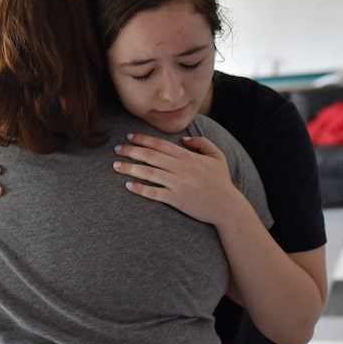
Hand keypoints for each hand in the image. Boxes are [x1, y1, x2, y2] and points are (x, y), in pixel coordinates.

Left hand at [112, 133, 236, 224]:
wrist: (227, 206)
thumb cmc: (222, 181)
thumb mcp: (217, 156)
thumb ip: (201, 142)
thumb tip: (183, 139)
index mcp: (188, 157)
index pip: (160, 145)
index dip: (143, 139)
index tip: (129, 137)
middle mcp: (180, 168)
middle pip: (150, 156)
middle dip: (131, 151)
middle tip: (117, 149)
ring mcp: (177, 184)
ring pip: (148, 173)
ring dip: (130, 168)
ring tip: (115, 165)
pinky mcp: (175, 199)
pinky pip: (153, 193)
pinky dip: (140, 189)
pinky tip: (128, 185)